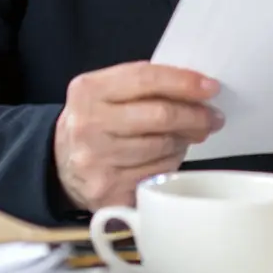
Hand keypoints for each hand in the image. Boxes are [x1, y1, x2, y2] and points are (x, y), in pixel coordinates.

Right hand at [54, 61, 223, 212]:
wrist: (60, 164)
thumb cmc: (96, 121)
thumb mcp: (108, 92)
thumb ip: (145, 85)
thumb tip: (198, 90)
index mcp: (88, 91)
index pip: (145, 78)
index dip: (183, 82)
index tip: (210, 87)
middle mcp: (88, 126)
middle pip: (159, 116)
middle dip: (195, 115)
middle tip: (213, 117)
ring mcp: (96, 163)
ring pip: (162, 148)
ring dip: (185, 141)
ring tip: (189, 136)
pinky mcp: (107, 193)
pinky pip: (156, 176)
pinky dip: (170, 165)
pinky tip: (169, 157)